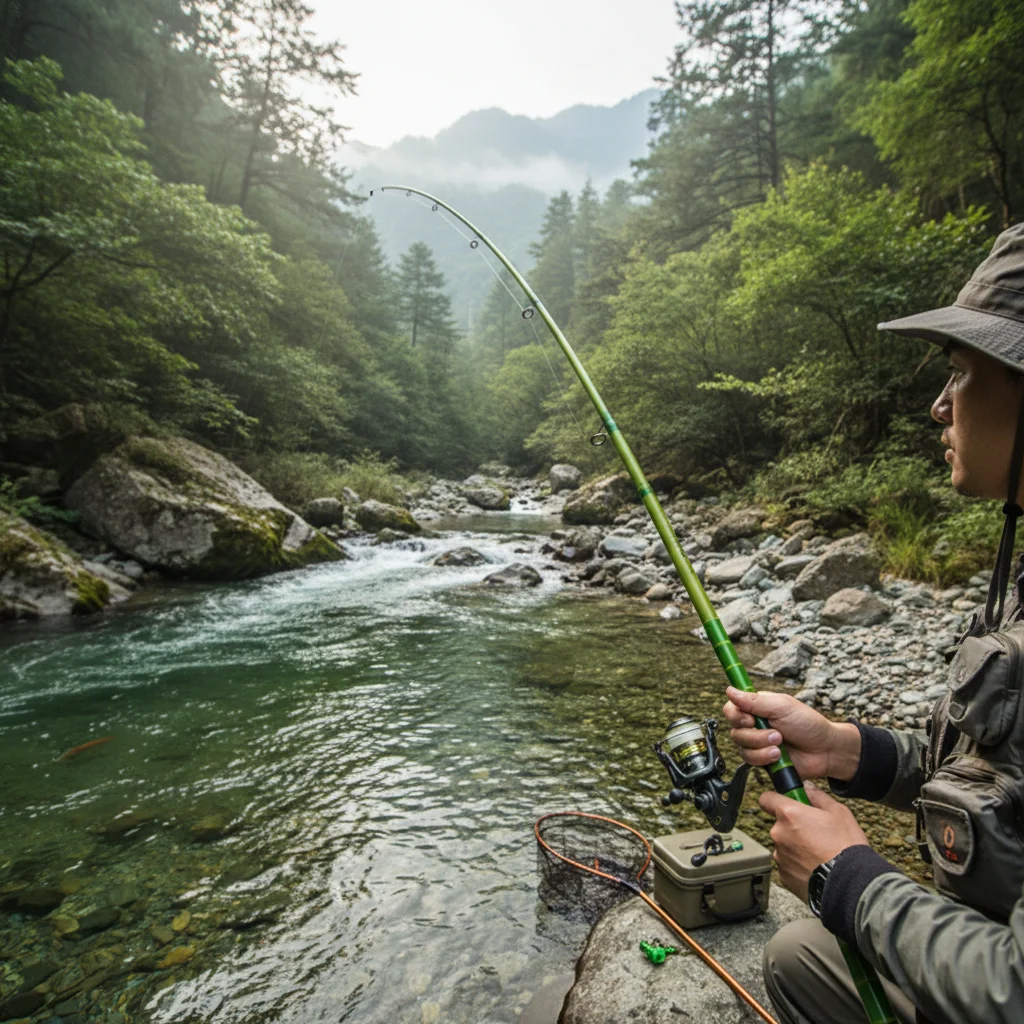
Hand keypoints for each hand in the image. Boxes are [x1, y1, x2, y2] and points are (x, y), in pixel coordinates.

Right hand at [722, 686, 860, 781]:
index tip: (750, 719)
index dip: (736, 716)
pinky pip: (750, 761)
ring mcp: (757, 743)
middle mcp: (754, 725)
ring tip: (780, 746)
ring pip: (742, 747)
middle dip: (755, 735)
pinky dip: (764, 758)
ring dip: (761, 747)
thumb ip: (754, 701)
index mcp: (757, 708)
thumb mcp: (782, 707)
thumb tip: (729, 690)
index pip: (731, 709)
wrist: (825, 750)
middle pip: (735, 730)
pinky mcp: (762, 760)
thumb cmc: (808, 724)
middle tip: (776, 734)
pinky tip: (779, 756)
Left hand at [759, 783, 868, 901]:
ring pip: (784, 845)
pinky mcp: (784, 876)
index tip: (786, 803)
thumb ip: (818, 797)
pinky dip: (798, 864)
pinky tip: (816, 867)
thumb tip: (806, 788)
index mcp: (789, 814)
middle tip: (815, 833)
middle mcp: (778, 834)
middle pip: (779, 824)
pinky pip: (788, 864)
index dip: (775, 799)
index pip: (766, 799)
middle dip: (793, 826)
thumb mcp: (838, 812)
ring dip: (795, 846)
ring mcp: (780, 856)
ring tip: (819, 853)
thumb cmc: (845, 846)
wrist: (850, 883)